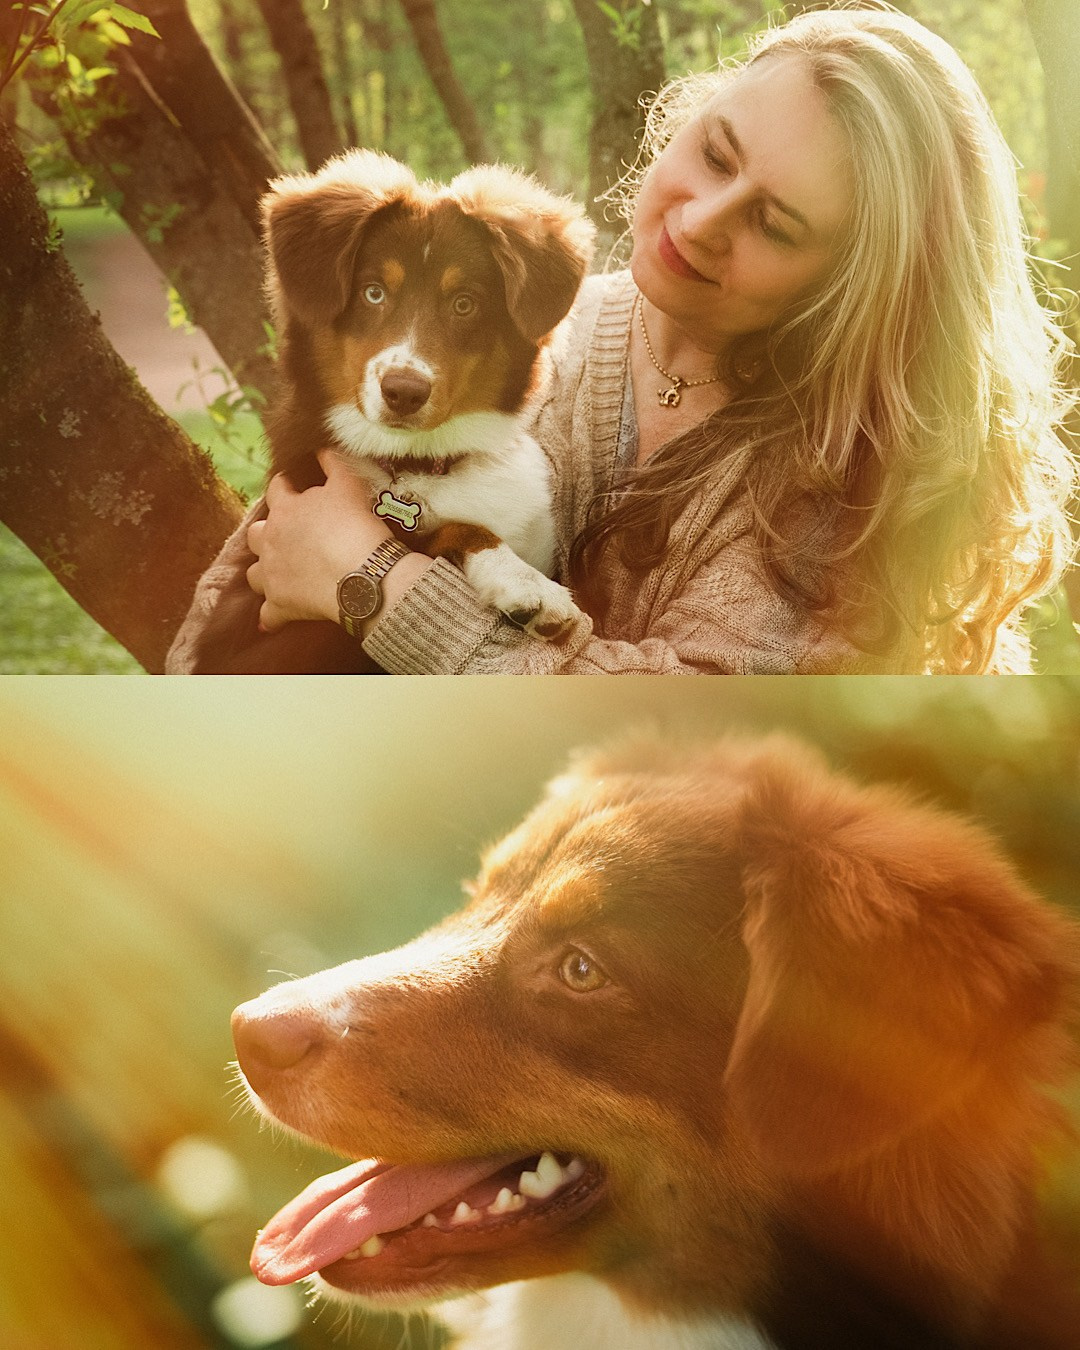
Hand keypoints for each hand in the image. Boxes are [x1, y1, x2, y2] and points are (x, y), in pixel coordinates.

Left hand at [247, 449, 391, 631]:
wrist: (362, 575)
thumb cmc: (356, 526)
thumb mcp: (349, 484)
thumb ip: (333, 463)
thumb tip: (322, 449)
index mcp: (285, 509)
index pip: (276, 490)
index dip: (285, 487)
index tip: (292, 488)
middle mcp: (270, 540)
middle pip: (255, 533)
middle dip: (266, 533)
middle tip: (284, 535)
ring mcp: (272, 574)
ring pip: (254, 574)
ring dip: (263, 572)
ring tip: (277, 574)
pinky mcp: (280, 605)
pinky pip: (269, 615)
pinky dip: (271, 617)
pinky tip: (274, 620)